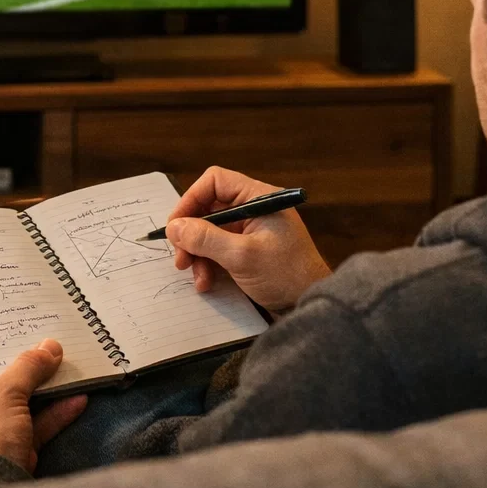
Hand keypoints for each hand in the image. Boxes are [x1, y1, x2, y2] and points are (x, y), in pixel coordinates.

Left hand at [0, 338, 87, 482]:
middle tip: (32, 357)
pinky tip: (73, 404)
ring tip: (60, 374)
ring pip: (6, 417)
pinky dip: (45, 422)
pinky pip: (21, 438)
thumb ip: (26, 368)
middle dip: (13, 379)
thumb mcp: (4, 395)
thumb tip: (48, 347)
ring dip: (37, 399)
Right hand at [166, 167, 330, 313]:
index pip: (215, 182)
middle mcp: (254, 209)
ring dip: (197, 253)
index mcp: (259, 198)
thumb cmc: (286, 275)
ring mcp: (251, 230)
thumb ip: (205, 239)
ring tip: (196, 276)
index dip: (191, 200)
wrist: (312, 305)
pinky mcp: (249, 250)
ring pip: (210, 231)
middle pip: (209, 208)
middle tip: (181, 258)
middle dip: (191, 234)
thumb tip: (174, 227)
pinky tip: (206, 283)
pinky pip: (219, 249)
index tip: (176, 226)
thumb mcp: (241, 256)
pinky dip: (208, 264)